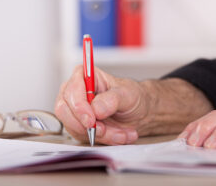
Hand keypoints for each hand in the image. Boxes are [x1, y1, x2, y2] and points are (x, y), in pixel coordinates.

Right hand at [55, 66, 212, 144]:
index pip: (70, 90)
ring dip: (102, 134)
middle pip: (68, 111)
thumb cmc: (138, 96)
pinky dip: (105, 140)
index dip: (78, 106)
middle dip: (92, 125)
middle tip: (112, 130)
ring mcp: (81, 110)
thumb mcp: (129, 94)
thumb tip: (95, 107)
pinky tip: (121, 135)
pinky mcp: (86, 125)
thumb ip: (110, 99)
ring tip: (124, 132)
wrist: (147, 110)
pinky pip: (87, 137)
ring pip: (78, 128)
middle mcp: (79, 93)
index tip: (92, 118)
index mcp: (85, 77)